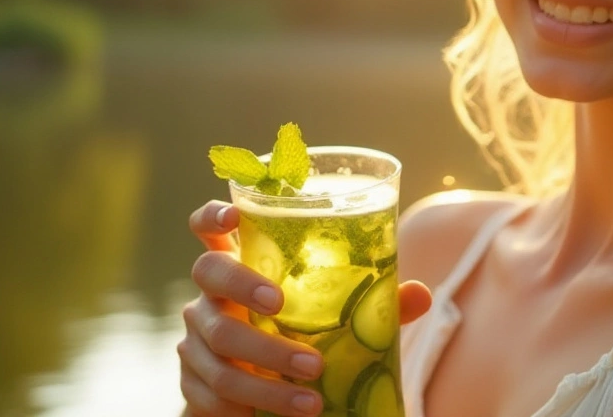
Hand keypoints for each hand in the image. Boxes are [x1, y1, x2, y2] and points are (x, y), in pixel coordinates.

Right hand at [178, 200, 431, 416]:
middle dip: (243, 286)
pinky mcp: (192, 382)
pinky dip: (250, 406)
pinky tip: (283, 415)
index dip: (213, 215)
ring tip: (311, 396)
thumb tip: (420, 295)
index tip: (235, 216)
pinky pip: (211, 392)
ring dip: (266, 371)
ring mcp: (196, 337)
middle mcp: (211, 294)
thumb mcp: (334, 320)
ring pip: (218, 345)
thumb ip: (373, 304)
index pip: (209, 227)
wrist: (263, 402)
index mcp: (240, 265)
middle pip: (209, 273)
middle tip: (281, 308)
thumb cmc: (303, 340)